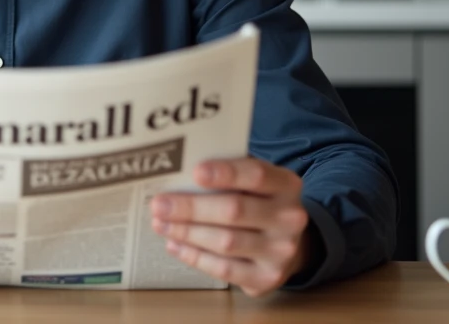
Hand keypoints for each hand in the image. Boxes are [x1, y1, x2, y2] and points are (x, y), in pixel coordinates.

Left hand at [150, 157, 310, 296]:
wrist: (288, 244)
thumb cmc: (257, 202)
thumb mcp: (253, 182)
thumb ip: (227, 172)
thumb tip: (178, 171)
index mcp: (286, 185)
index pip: (256, 175)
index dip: (225, 173)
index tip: (195, 172)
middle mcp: (289, 219)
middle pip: (234, 210)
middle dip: (191, 208)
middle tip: (159, 204)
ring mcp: (281, 252)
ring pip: (225, 242)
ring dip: (186, 232)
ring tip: (160, 223)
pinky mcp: (266, 278)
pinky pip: (224, 269)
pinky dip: (194, 256)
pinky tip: (174, 244)